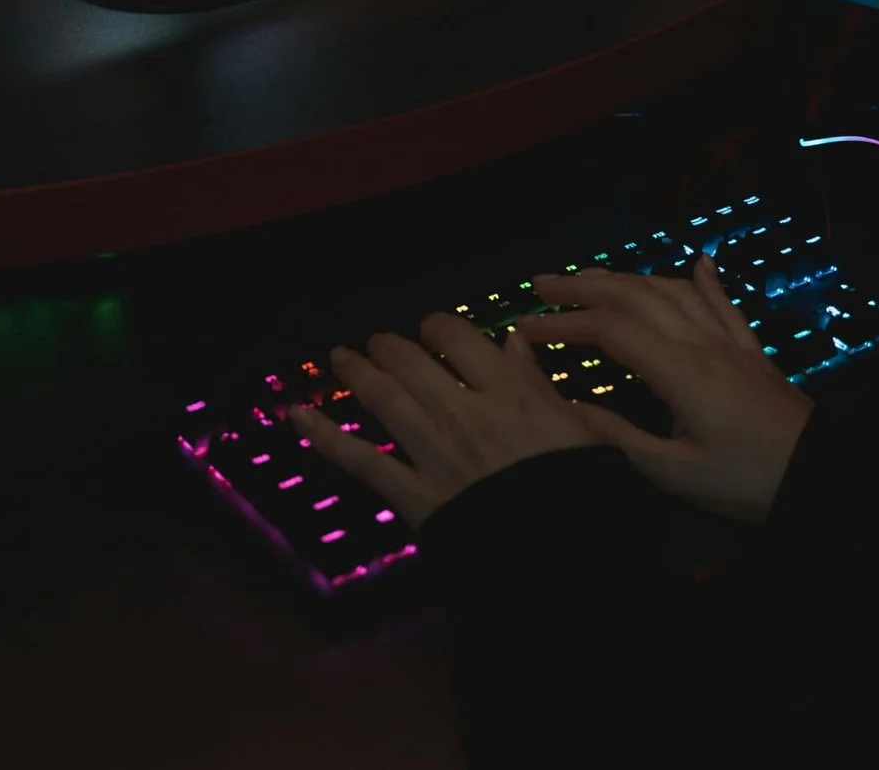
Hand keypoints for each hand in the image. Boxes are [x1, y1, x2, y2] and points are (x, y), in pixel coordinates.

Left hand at [289, 313, 597, 527]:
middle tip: (378, 342)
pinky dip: (323, 436)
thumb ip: (536, 380)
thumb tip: (511, 340)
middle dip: (389, 346)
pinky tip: (297, 414)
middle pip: (411, 361)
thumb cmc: (581, 487)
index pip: (457, 338)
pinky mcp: (412, 495)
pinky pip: (360, 460)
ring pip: (382, 398)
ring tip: (338, 357)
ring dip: (355, 372)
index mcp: (508, 389)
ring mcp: (432, 452)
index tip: (430, 328)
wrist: (564, 552)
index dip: (437, 327)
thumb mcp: (576, 424)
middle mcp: (462, 410)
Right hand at [525, 259, 813, 521]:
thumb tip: (569, 409)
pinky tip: (699, 261)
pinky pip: (724, 304)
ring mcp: (731, 343)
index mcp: (680, 371)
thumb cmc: (748, 480)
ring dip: (628, 277)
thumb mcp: (676, 473)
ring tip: (592, 275)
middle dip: (584, 286)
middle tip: (541, 283)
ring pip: (673, 291)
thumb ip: (619, 438)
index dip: (562, 325)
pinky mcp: (753, 353)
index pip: (609, 331)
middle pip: (636, 296)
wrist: (820, 475)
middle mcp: (703, 343)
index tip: (523, 327)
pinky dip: (706, 280)